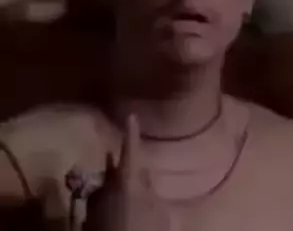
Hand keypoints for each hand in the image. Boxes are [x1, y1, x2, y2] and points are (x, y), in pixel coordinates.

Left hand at [83, 115, 171, 230]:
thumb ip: (151, 192)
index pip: (131, 151)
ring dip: (117, 188)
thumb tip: (144, 178)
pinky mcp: (87, 223)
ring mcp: (94, 206)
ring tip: (132, 194)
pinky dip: (112, 204)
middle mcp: (106, 188)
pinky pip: (103, 206)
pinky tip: (123, 213)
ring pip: (107, 189)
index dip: (132, 134)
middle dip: (123, 167)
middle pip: (115, 171)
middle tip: (134, 165)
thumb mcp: (160, 214)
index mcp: (127, 181)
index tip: (131, 116)